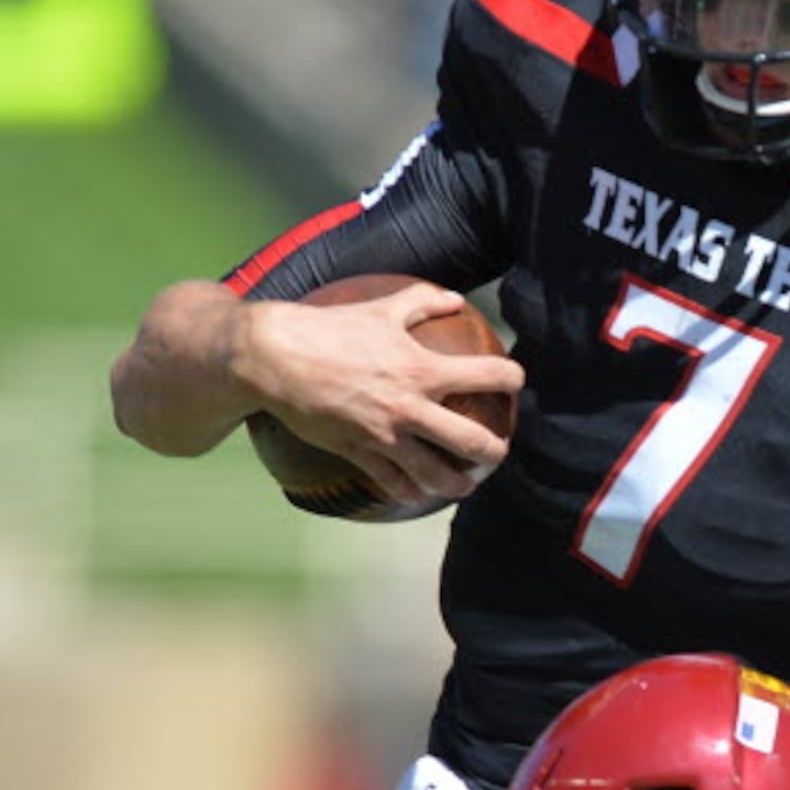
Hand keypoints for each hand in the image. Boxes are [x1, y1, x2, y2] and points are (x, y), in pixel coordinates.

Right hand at [237, 286, 521, 507]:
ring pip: (437, 475)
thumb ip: (422, 301)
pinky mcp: (358, 452)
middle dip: (495, 451)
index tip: (516, 381)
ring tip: (465, 485)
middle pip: (473, 441)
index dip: (512, 378)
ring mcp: (385, 435)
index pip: (489, 374)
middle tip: (499, 451)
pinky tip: (416, 492)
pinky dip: (409, 491)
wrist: (273, 358)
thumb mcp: (380, 308)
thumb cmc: (328, 328)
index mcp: (422, 368)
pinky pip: (393, 483)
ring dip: (458, 484)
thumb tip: (455, 297)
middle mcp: (410, 406)